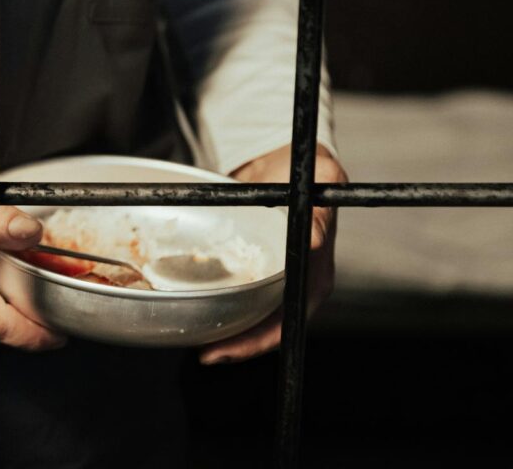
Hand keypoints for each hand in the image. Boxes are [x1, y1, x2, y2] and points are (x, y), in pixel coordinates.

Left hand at [199, 144, 346, 364]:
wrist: (289, 159)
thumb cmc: (310, 170)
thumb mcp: (321, 181)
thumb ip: (317, 212)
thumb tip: (312, 238)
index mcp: (314, 275)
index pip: (288, 323)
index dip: (258, 341)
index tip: (229, 349)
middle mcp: (295, 284)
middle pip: (265, 329)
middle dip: (236, 345)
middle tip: (206, 354)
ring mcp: (274, 280)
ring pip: (248, 316)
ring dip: (224, 331)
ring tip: (195, 340)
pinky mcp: (255, 268)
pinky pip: (237, 293)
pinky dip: (217, 304)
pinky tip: (193, 307)